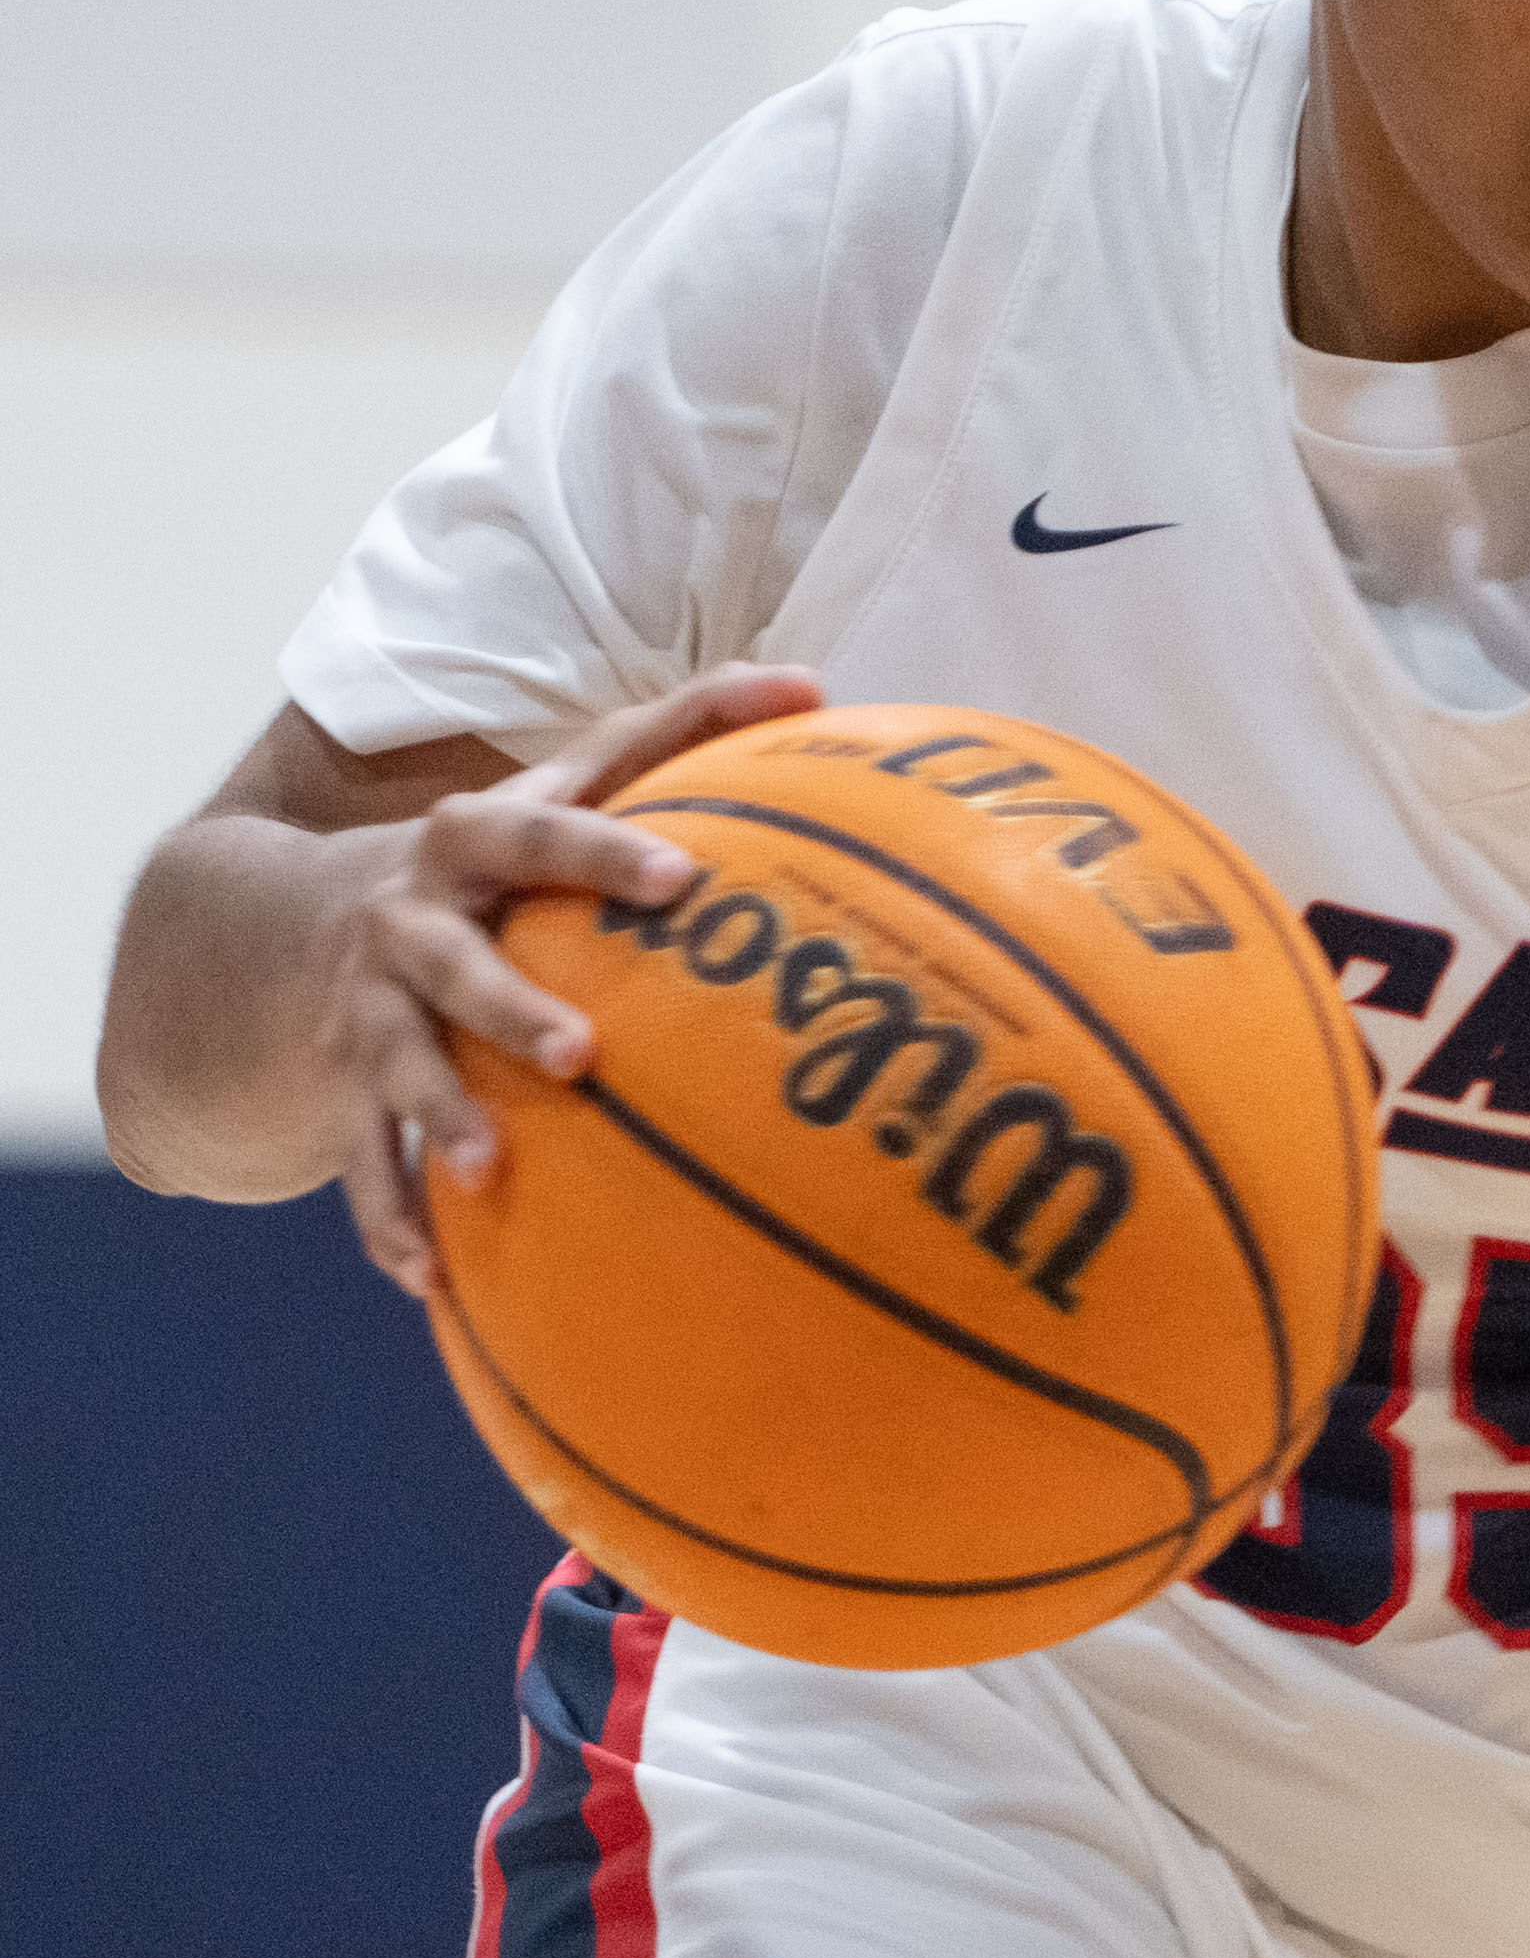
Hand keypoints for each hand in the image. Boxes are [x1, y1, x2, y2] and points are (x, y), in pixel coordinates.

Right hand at [326, 664, 825, 1293]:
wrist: (286, 917)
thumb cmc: (495, 851)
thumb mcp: (566, 781)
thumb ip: (682, 728)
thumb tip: (815, 679)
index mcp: (472, 840)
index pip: (544, 830)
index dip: (606, 852)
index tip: (683, 880)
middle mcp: (408, 922)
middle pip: (453, 962)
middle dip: (509, 1005)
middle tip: (582, 1054)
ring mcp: (367, 1010)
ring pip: (399, 1069)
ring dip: (440, 1121)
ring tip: (487, 1172)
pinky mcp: (342, 1087)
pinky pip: (362, 1161)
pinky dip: (391, 1217)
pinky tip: (430, 1277)